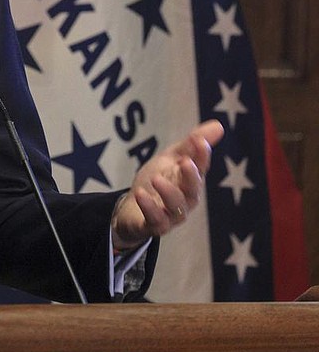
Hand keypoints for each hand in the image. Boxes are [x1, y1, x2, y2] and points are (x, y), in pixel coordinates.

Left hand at [111, 119, 223, 250]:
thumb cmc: (157, 181)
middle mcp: (185, 200)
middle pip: (193, 190)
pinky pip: (156, 221)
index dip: (202, 155)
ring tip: (156, 178)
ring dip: (168, 192)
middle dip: (191, 177)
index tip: (199, 141)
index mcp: (190, 181)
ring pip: (177, 208)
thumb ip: (191, 145)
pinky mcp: (154, 226)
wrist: (132, 208)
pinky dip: (149, 208)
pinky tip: (141, 194)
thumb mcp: (170, 159)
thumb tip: (219, 125)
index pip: (200, 168)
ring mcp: (171, 215)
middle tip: (185, 162)